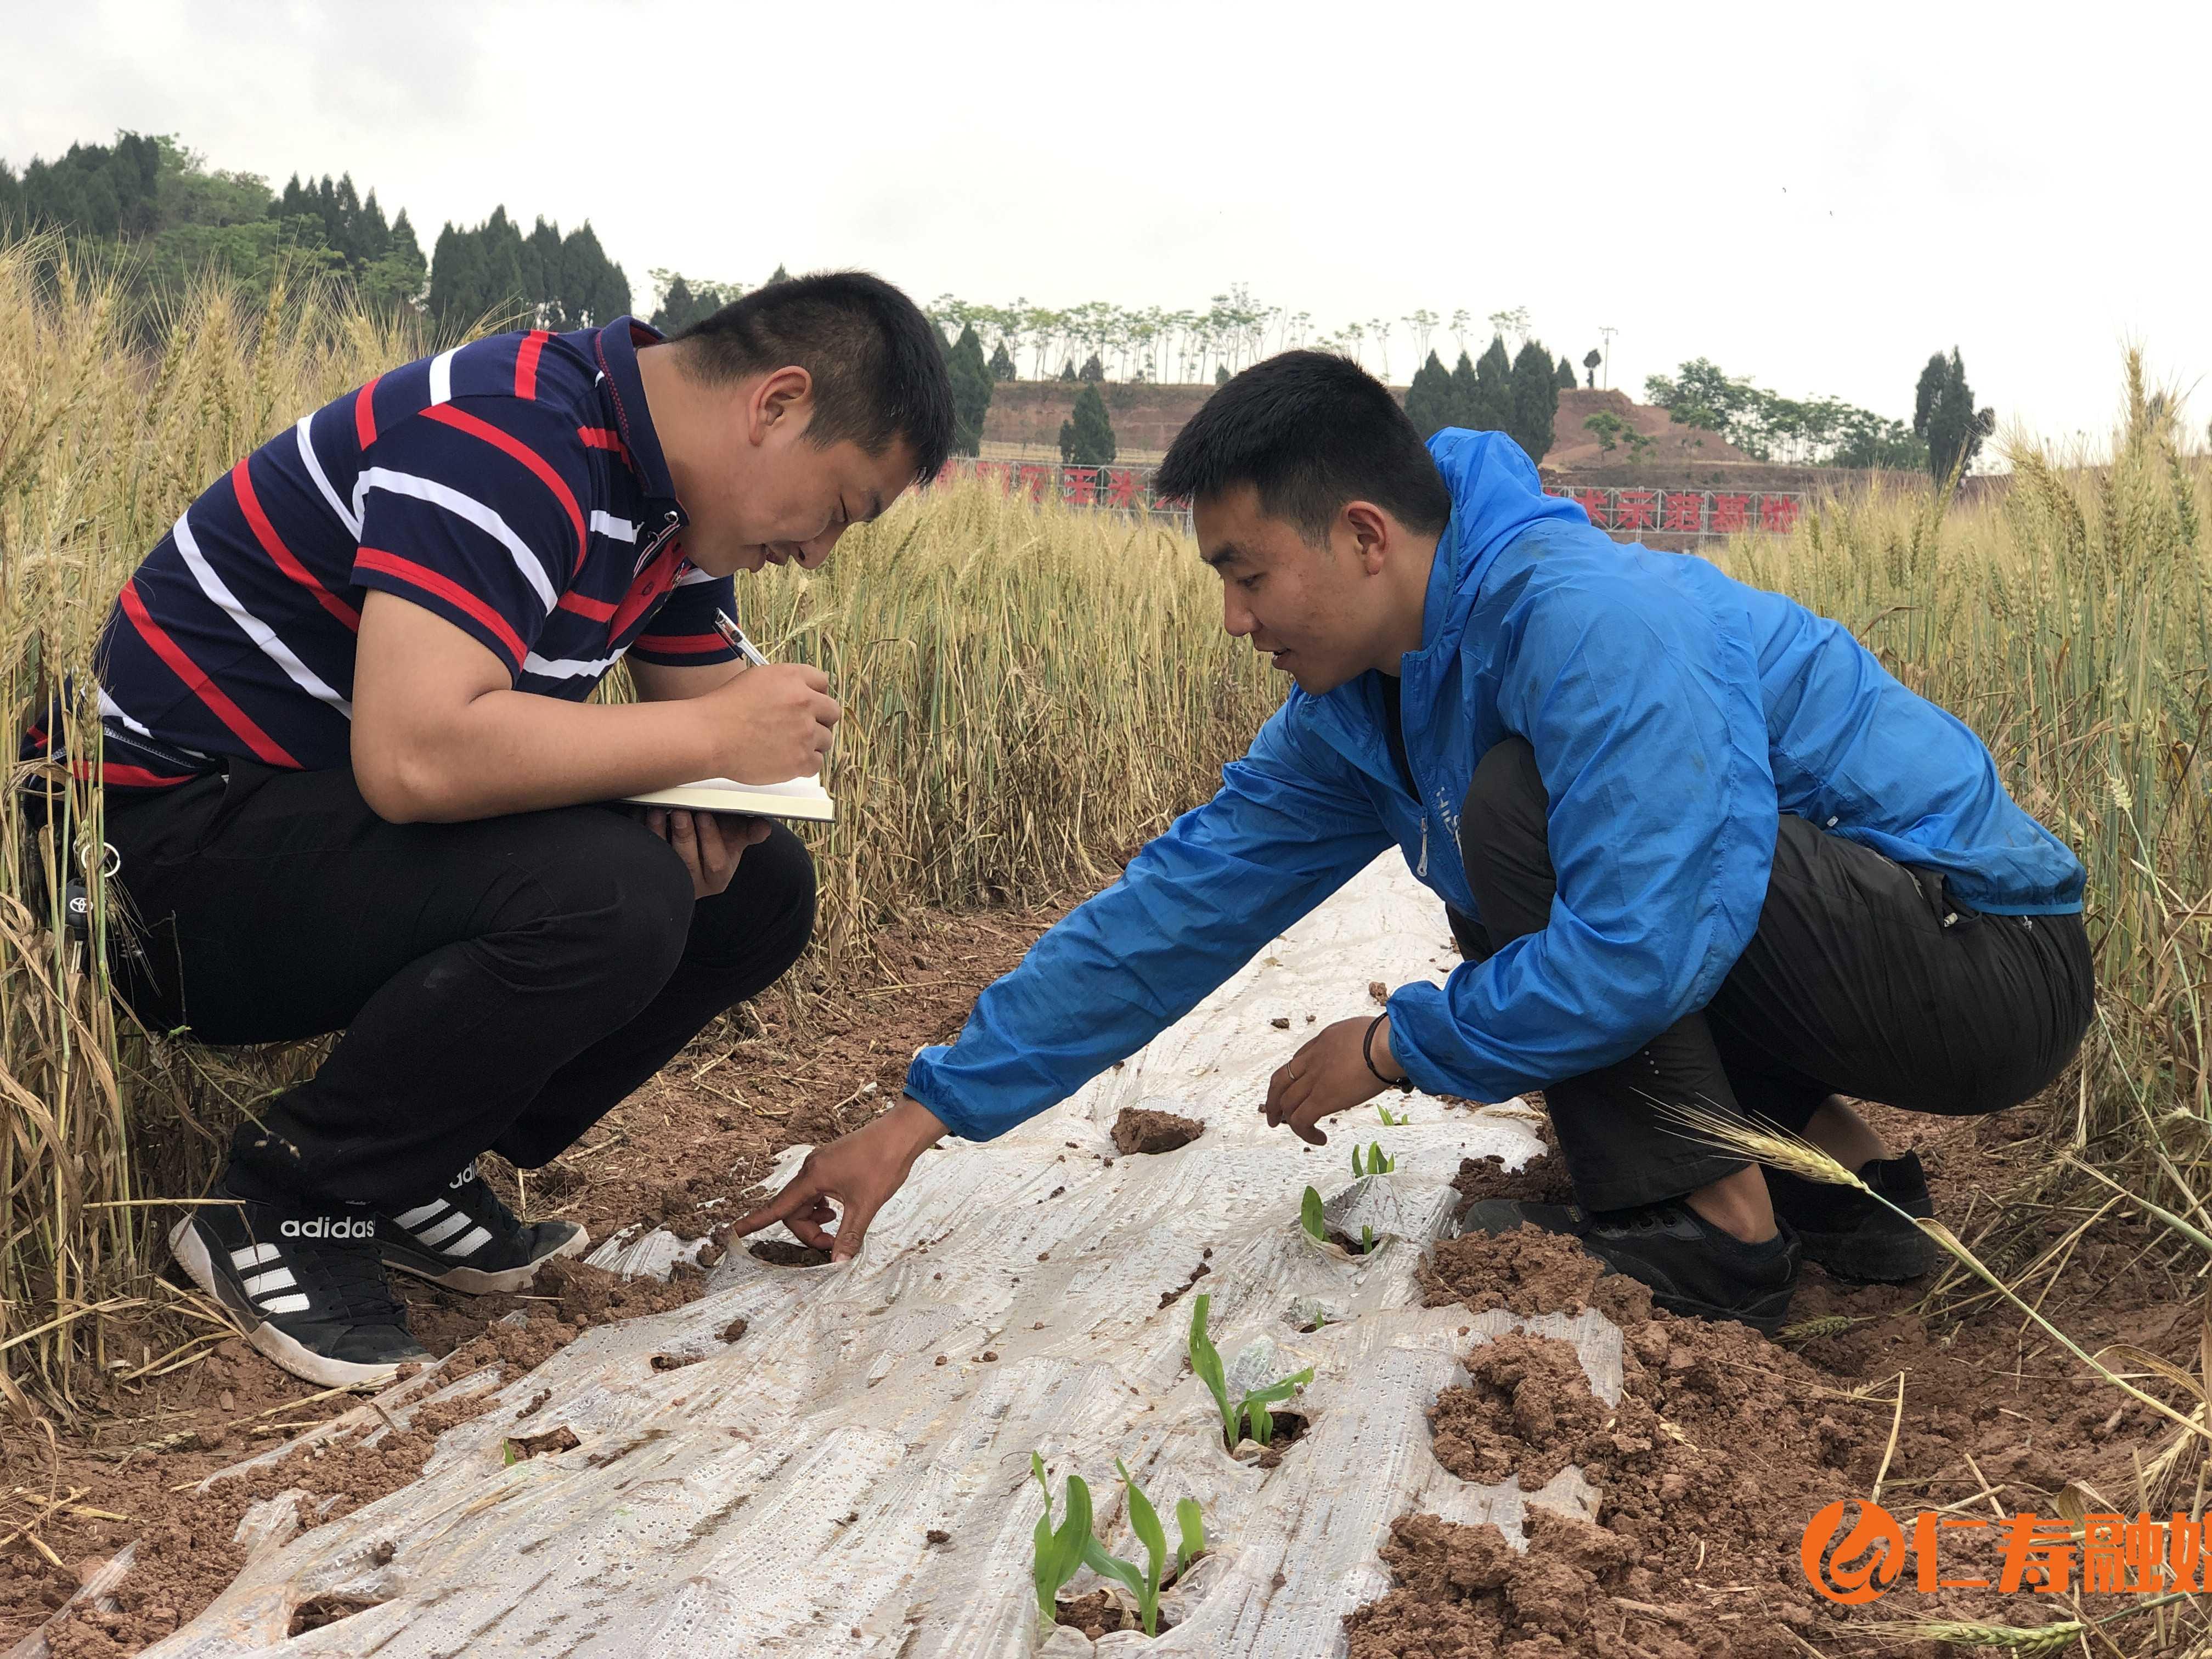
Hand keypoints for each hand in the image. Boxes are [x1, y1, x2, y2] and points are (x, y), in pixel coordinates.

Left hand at [645, 808, 769, 898]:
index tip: (706, 814)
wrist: (697, 852)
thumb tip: (764, 826)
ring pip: (662, 857)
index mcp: (718, 876)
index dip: (710, 838)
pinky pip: (643, 849)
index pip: (715, 862)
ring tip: (658, 809)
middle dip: (684, 834)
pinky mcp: (650, 866)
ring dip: (658, 831)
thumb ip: (751, 832)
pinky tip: (641, 811)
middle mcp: (693, 882)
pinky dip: (641, 829)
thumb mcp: (738, 840)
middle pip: (687, 861)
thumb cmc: (721, 842)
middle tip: (682, 810)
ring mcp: (669, 876)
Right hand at [697, 663, 840, 783]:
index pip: (822, 682)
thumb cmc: (725, 709)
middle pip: (831, 712)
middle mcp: (805, 702)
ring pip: (826, 739)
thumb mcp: (756, 679)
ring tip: (785, 746)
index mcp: (793, 678)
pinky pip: (817, 763)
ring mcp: (806, 732)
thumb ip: (785, 684)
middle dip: (819, 720)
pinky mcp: (802, 759)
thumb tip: (802, 694)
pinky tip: (785, 760)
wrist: (710, 736)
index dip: (814, 695)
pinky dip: (804, 764)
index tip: (808, 705)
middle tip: (801, 728)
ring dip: (811, 743)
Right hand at [733, 1096, 946, 1262]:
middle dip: (808, 1231)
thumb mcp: (866, 1204)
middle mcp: (811, 1169)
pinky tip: (840, 1209)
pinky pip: (816, 1191)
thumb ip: (850, 1234)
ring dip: (816, 1219)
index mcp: (813, 1177)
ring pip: (805, 1202)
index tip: (734, 1232)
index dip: (755, 1222)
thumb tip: (838, 1262)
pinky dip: (823, 1206)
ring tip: (838, 1223)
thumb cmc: (883, 1163)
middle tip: (834, 1242)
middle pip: (794, 1210)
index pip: (776, 1207)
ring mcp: (820, 1164)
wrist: (900, 1133)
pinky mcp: (831, 1163)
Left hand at [1262, 1015, 1400, 1144]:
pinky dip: (1304, 1132)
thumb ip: (1359, 1043)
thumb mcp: (1364, 1032)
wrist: (1386, 1044)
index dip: (1295, 1077)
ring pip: (1286, 1102)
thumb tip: (1371, 1051)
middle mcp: (1313, 1059)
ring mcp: (1314, 1079)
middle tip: (1274, 1113)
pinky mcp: (1322, 1099)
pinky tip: (1320, 1139)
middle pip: (1281, 1080)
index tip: (1300, 1088)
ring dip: (1286, 1119)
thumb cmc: (1388, 1037)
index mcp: (1323, 1041)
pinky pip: (1301, 1119)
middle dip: (1273, 1098)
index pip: (1299, 1059)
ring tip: (1297, 1130)